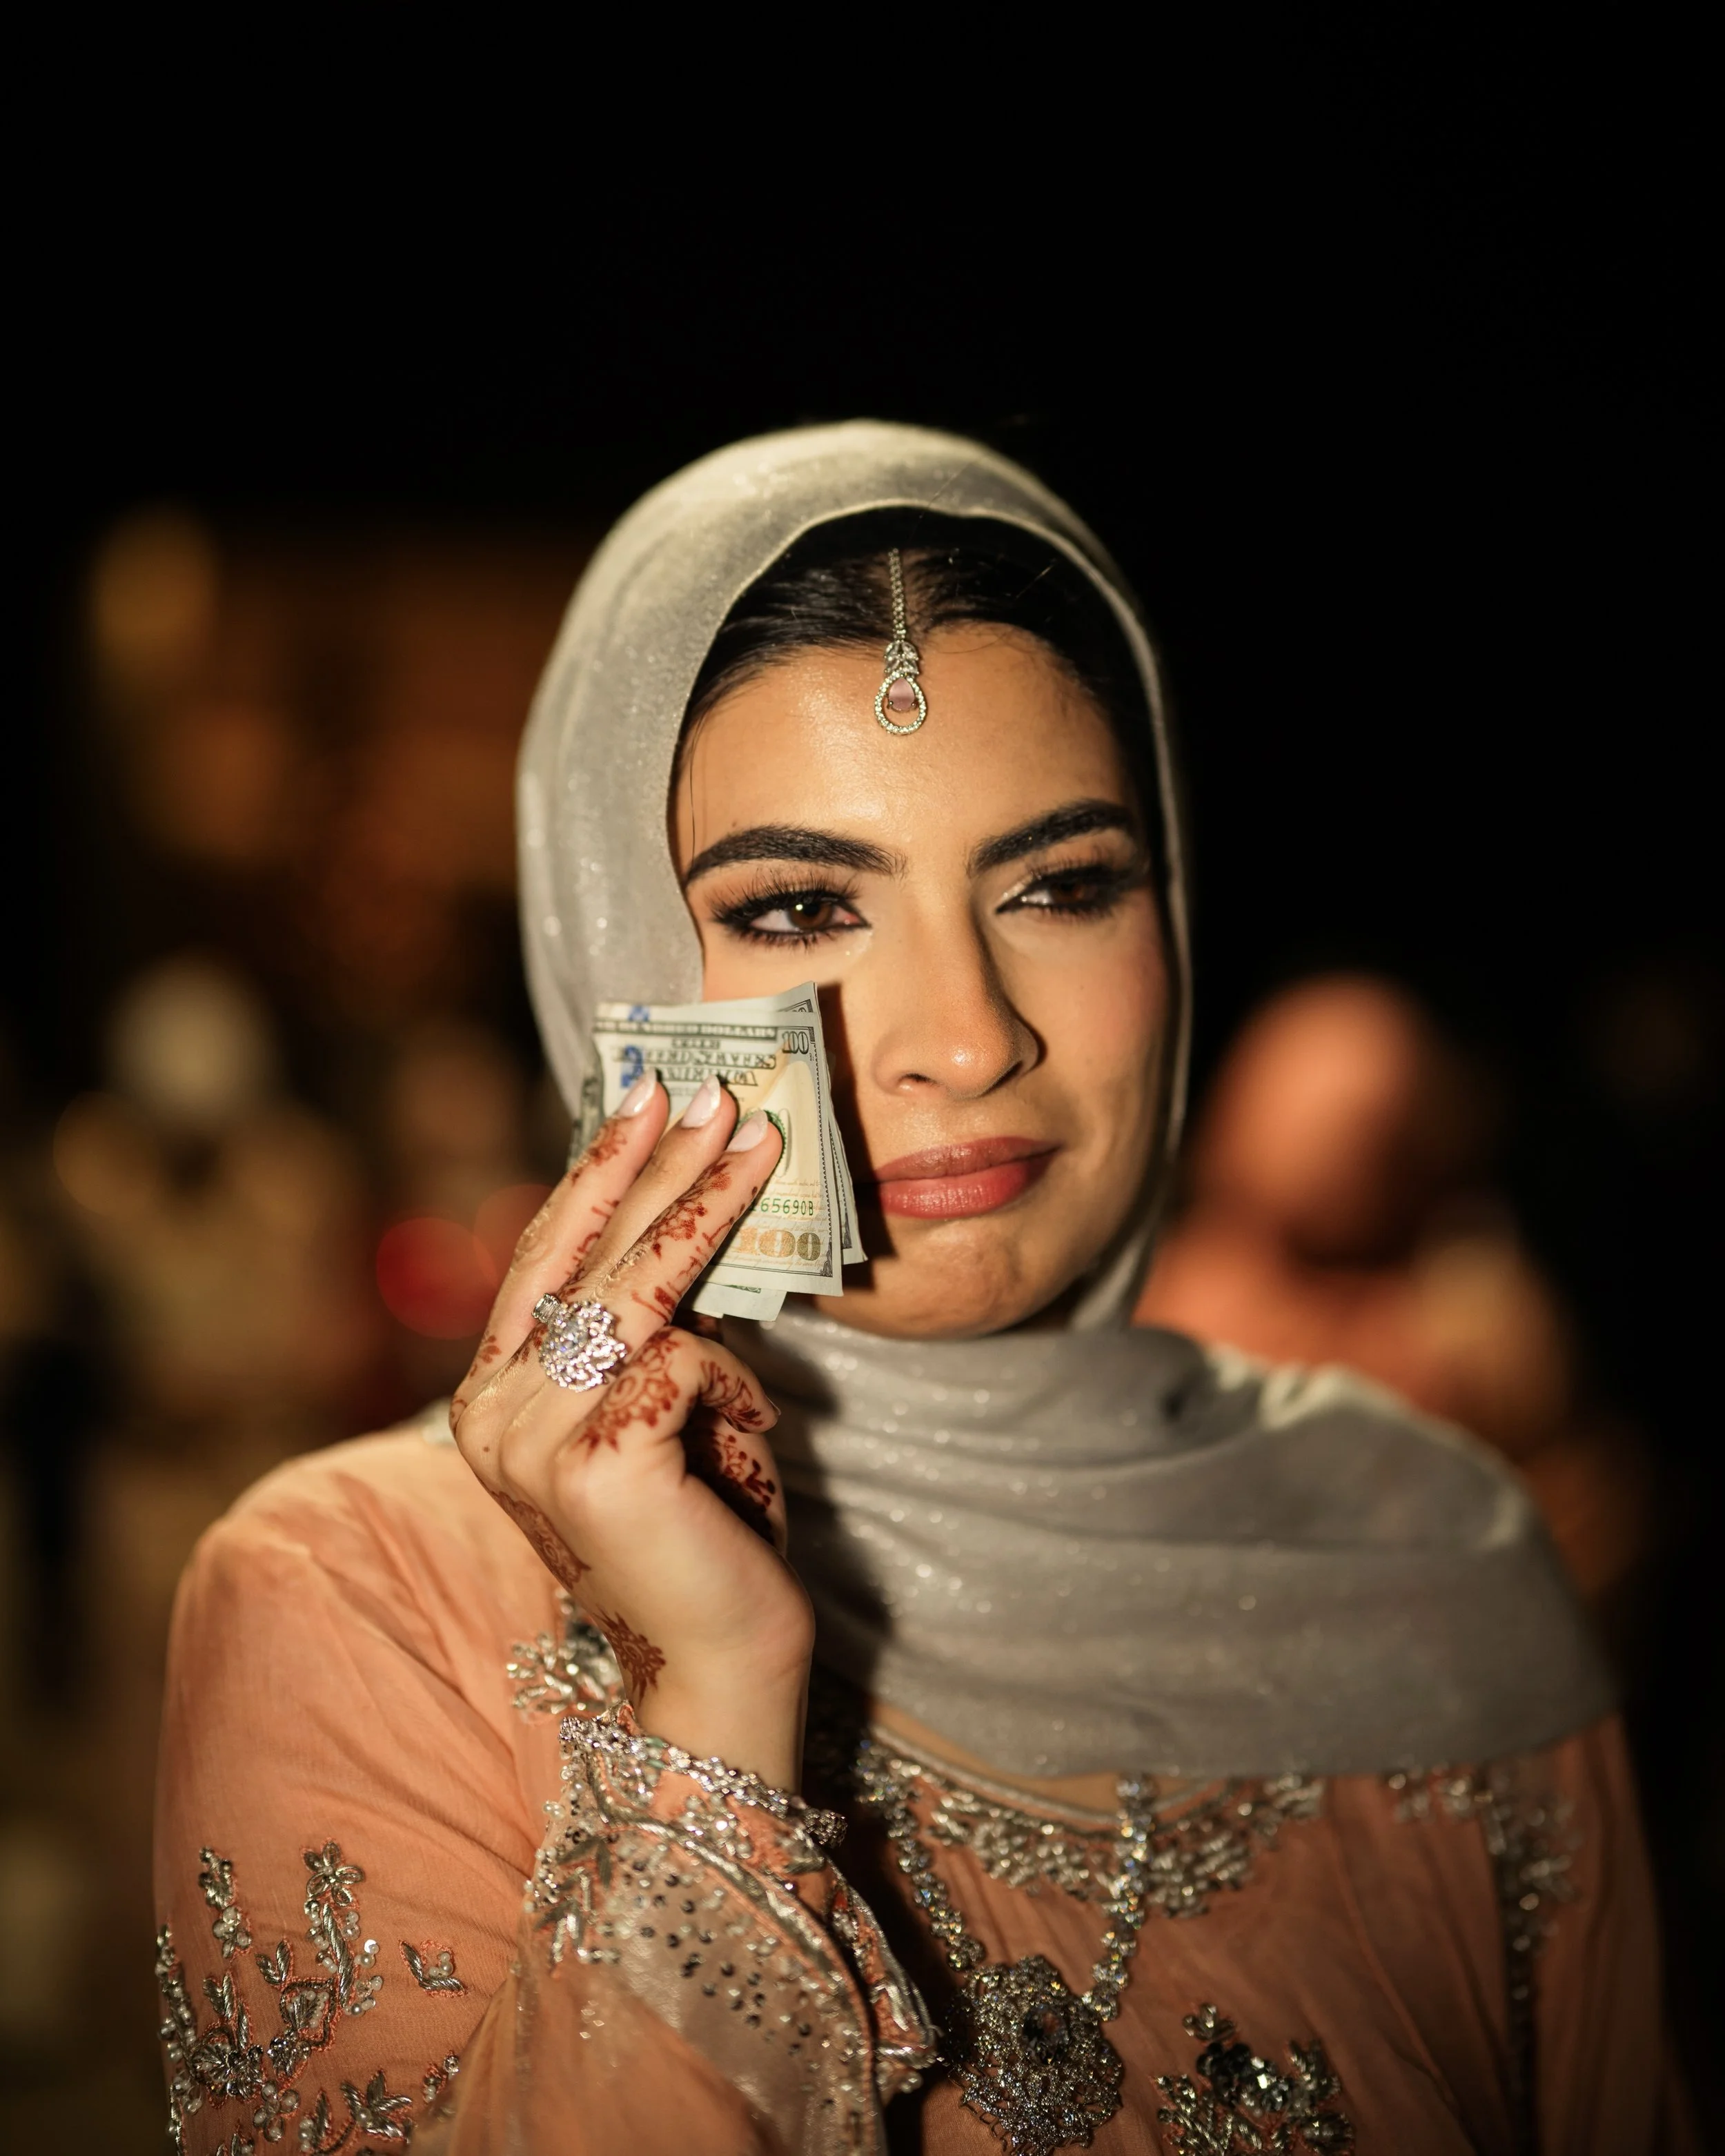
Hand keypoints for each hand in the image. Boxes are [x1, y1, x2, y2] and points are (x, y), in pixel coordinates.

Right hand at [451, 1076, 811, 1785]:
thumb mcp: (659, 1408)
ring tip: (763, 1145)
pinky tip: (752, 1431)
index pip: (544, 1253)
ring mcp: (534, 1442)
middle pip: (586, 1255)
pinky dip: (736, 1386)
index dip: (595, 1167)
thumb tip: (682, 1206)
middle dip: (657, 1162)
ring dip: (707, 1210)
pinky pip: (685, 1365)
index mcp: (494, 1397)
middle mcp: (492, 1415)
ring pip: (636, 1292)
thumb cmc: (702, 1530)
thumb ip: (643, 1329)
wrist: (720, 1666)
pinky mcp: (595, 1465)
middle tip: (713, 1089)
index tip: (643, 1092)